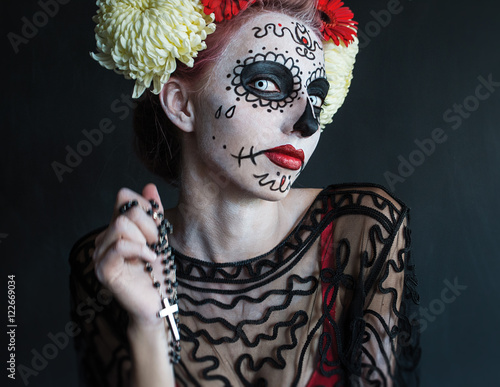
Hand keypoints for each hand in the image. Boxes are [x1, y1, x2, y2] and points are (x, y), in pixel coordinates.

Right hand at [93, 183, 167, 327]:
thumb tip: (149, 185)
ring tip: (150, 254)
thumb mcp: (160, 235)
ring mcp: (100, 254)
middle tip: (155, 246)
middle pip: (126, 213)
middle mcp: (104, 238)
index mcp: (116, 228)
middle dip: (149, 228)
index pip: (124, 198)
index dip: (146, 209)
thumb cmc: (158, 271)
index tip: (157, 229)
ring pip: (121, 226)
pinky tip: (148, 259)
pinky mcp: (103, 270)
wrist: (159, 300)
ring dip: (144, 240)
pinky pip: (119, 246)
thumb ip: (154, 212)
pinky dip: (139, 250)